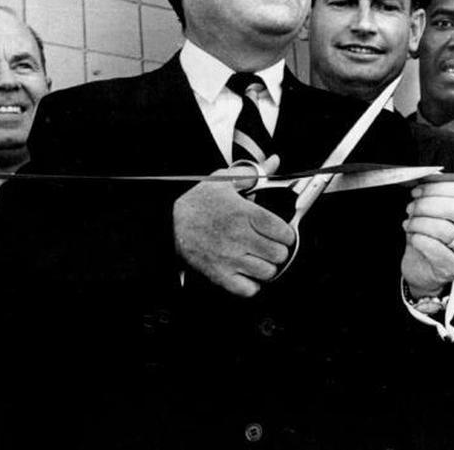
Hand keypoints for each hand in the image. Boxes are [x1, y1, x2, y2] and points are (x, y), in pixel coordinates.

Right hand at [173, 156, 294, 296]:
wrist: (168, 223)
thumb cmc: (196, 203)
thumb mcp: (222, 181)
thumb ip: (252, 173)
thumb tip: (273, 163)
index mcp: (244, 214)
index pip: (283, 232)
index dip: (286, 233)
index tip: (280, 233)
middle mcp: (239, 237)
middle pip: (279, 254)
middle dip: (278, 250)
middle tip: (269, 245)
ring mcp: (229, 258)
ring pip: (268, 272)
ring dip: (266, 267)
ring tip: (258, 258)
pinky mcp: (219, 275)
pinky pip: (248, 289)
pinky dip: (251, 284)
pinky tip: (247, 272)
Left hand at [400, 181, 453, 296]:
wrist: (426, 270)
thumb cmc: (432, 238)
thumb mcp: (436, 214)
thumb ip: (435, 196)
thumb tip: (424, 180)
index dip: (437, 188)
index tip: (418, 191)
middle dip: (427, 205)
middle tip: (411, 208)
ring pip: (444, 229)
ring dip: (419, 222)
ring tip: (409, 224)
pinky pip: (434, 248)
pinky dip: (418, 239)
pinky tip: (412, 237)